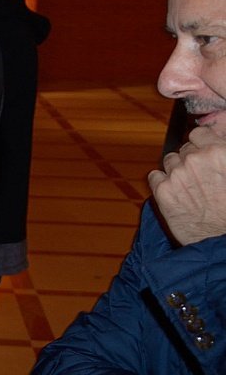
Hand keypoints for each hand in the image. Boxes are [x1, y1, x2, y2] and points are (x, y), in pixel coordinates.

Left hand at [148, 124, 225, 244]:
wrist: (223, 240)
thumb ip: (222, 151)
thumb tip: (216, 135)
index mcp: (219, 152)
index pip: (198, 133)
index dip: (201, 143)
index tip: (202, 151)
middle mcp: (196, 160)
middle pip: (184, 149)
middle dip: (191, 160)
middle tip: (201, 176)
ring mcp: (176, 175)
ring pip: (169, 161)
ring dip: (176, 170)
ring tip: (190, 187)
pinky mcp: (162, 191)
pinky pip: (155, 176)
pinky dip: (162, 182)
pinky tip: (175, 192)